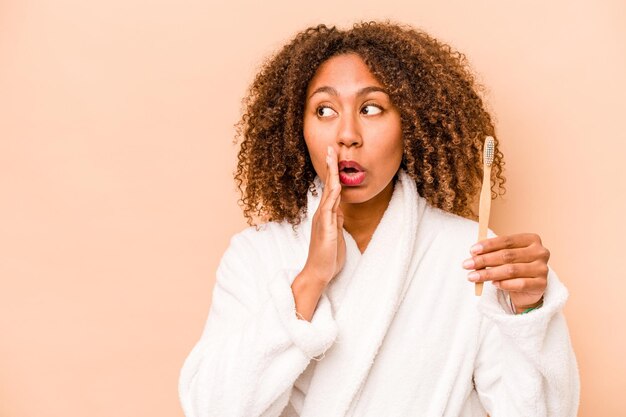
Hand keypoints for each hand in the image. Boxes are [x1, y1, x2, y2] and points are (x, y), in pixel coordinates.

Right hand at [302, 146, 345, 285]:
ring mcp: (323, 220)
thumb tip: (340, 209)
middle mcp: (322, 213)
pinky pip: (330, 209)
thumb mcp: (336, 234)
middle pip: (327, 185)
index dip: (332, 172)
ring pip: (329, 192)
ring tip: (332, 158)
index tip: (334, 156)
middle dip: (330, 166)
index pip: (330, 188)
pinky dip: (333, 195)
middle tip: (331, 148)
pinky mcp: (326, 229)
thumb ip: (337, 220)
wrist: (318, 273)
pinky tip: (336, 185)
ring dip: (332, 174)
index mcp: (326, 214)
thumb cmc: (327, 256)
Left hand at [462, 233, 548, 311]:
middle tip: (467, 265)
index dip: (488, 245)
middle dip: (484, 260)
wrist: (529, 289)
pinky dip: (504, 284)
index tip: (472, 250)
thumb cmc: (514, 266)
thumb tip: (474, 253)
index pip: (507, 241)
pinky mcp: (542, 284)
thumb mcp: (505, 256)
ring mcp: (543, 269)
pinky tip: (493, 284)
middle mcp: (540, 252)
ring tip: (473, 276)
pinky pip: (519, 284)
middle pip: (507, 255)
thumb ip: (493, 252)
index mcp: (531, 240)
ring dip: (488, 273)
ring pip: (511, 270)